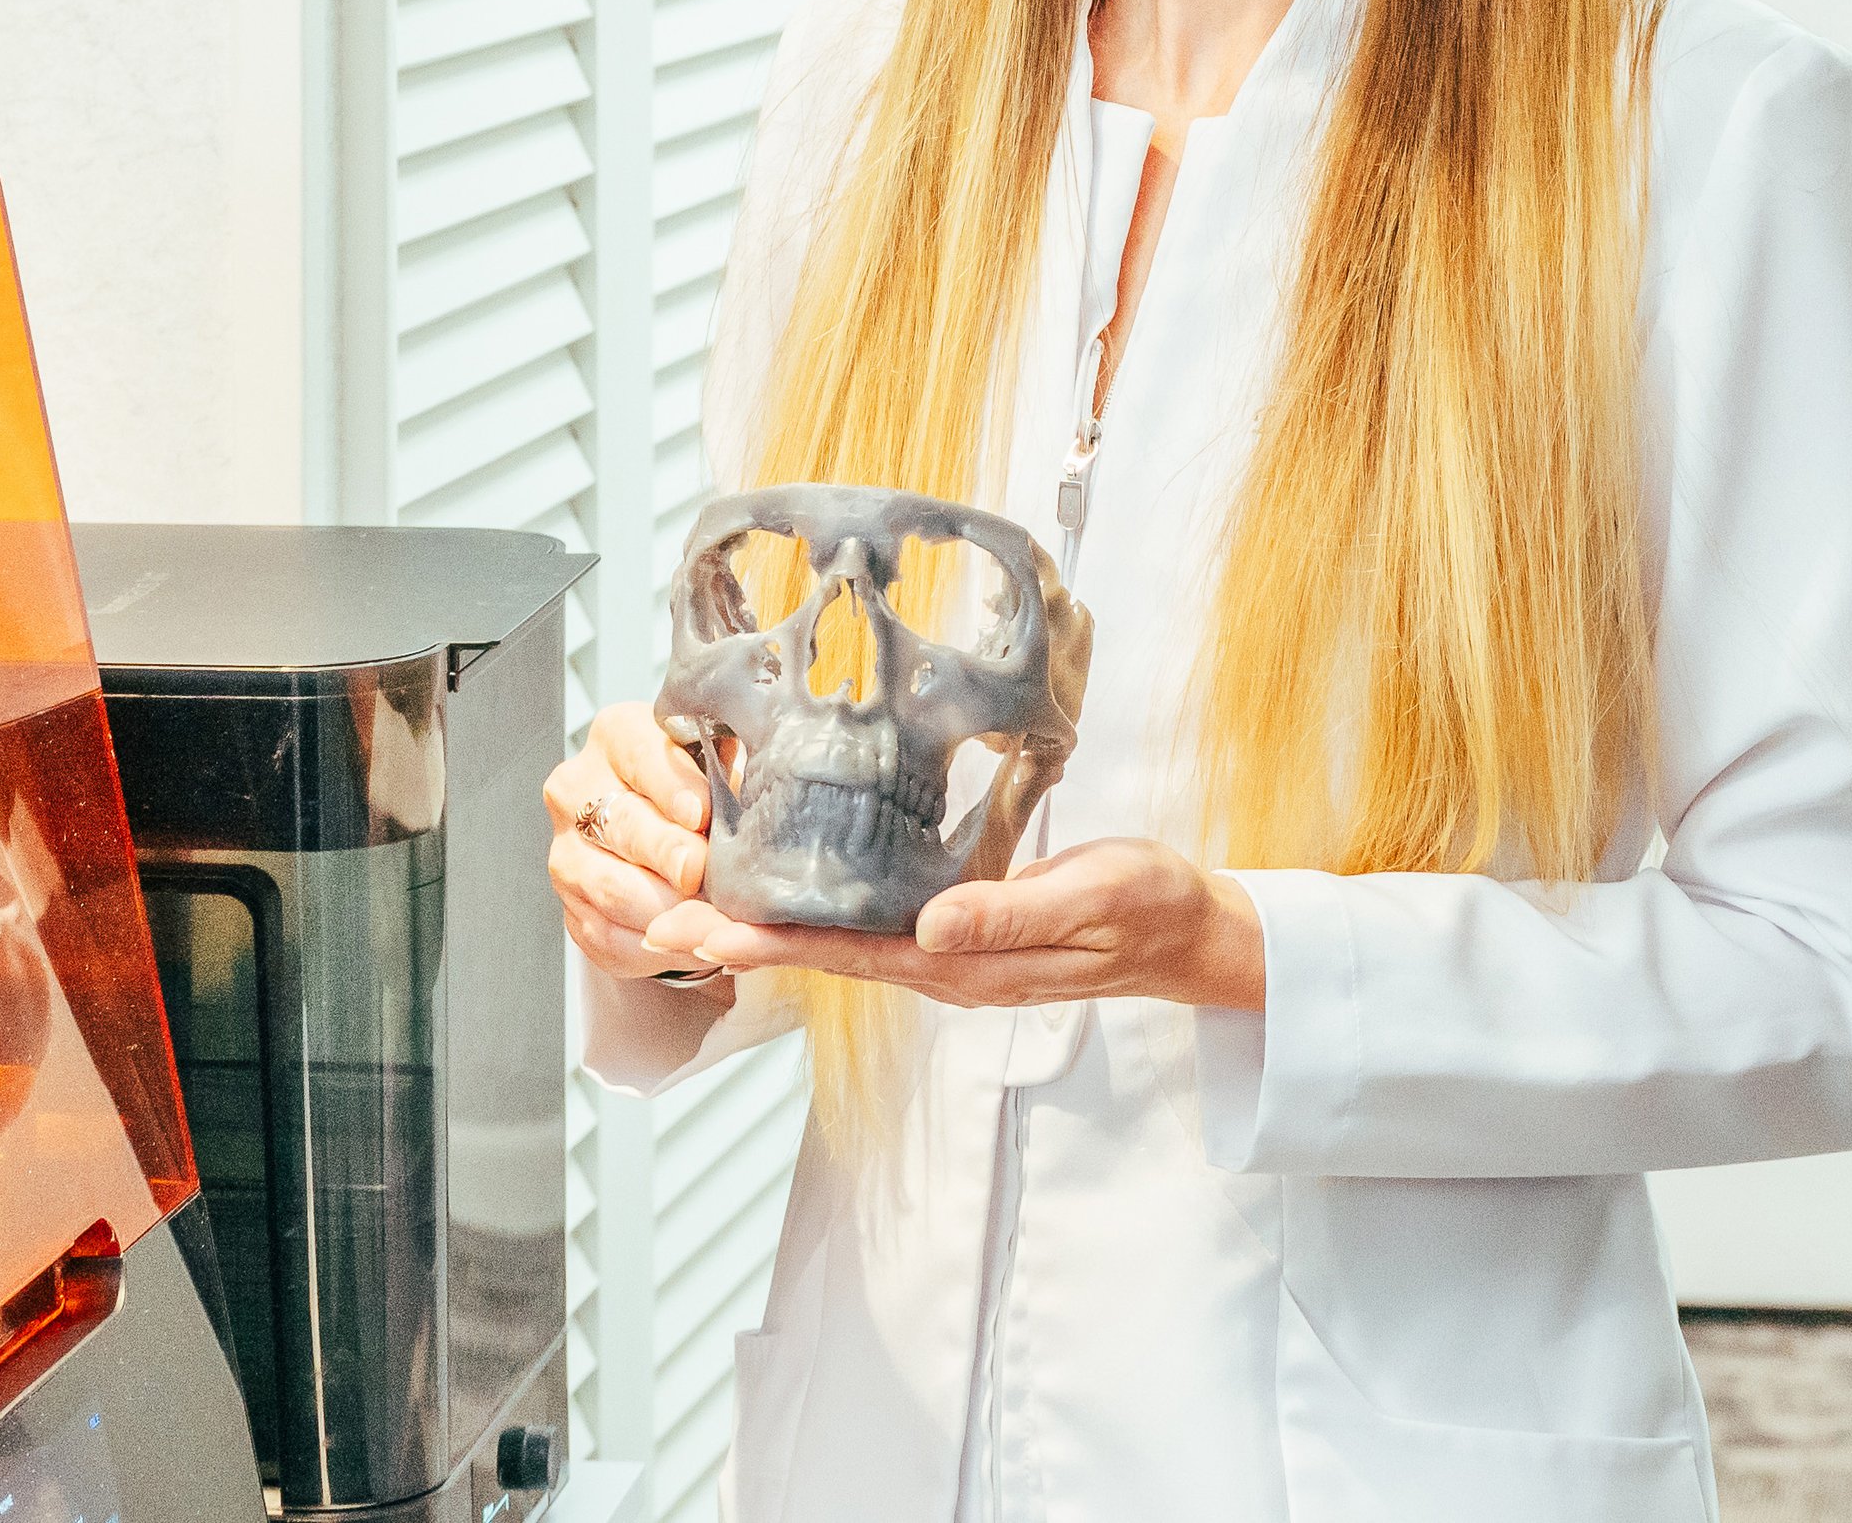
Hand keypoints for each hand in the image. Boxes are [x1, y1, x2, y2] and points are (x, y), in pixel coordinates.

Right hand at [545, 703, 731, 1004]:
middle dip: (666, 852)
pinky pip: (609, 935)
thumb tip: (765, 785)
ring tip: (710, 917)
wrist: (663, 828)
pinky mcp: (573, 907)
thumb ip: (730, 768)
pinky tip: (692, 943)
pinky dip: (654, 945)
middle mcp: (578, 791)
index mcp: (616, 736)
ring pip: (611, 887)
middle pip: (621, 825)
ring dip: (665, 909)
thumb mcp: (717, 760)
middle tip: (699, 871)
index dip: (671, 786)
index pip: (639, 754)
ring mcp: (568, 853)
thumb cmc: (697, 785)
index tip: (700, 813)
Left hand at [641, 837, 1266, 1013]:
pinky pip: (877, 925)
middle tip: (661, 917)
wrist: (1190, 933)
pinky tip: (795, 885)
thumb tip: (927, 929)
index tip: (700, 932)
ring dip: (772, 927)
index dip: (769, 944)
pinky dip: (824, 909)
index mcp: (965, 965)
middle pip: (827, 955)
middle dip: (744, 940)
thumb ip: (1013, 911)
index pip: (847, 955)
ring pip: (845, 941)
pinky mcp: (964, 929)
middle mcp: (945, 966)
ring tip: (701, 905)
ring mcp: (952, 953)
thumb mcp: (1091, 897)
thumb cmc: (1146, 908)